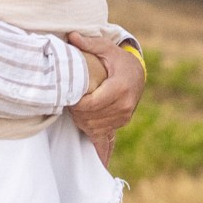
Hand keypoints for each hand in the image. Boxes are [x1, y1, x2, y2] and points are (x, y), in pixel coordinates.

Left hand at [68, 30, 143, 165]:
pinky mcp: (121, 123)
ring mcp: (123, 117)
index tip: (65, 96)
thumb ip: (89, 44)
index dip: (74, 102)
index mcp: (119, 89)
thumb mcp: (106, 49)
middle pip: (90, 117)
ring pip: (94, 127)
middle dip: (76, 111)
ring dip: (81, 120)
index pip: (90, 104)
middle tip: (65, 101)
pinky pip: (108, 139)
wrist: (138, 73)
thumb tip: (71, 36)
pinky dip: (101, 150)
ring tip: (73, 109)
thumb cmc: (119, 60)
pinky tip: (99, 166)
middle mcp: (123, 106)